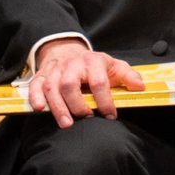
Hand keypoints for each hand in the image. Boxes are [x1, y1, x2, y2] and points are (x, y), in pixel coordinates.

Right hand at [25, 39, 145, 127]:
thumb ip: (129, 76)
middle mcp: (72, 65)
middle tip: (85, 117)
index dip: (105, 100)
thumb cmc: (94, 64)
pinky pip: (34, 85)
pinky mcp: (41, 75)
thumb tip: (140, 87)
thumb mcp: (115, 66)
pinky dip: (35, 97)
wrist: (67, 51)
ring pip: (52, 88)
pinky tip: (39, 108)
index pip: (99, 82)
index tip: (110, 115)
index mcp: (93, 62)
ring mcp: (55, 70)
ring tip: (66, 123)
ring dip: (57, 107)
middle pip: (70, 85)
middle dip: (77, 104)